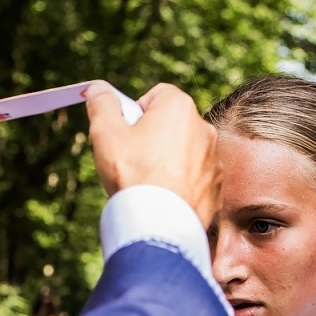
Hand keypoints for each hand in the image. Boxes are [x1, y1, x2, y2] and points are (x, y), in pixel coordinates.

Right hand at [85, 81, 220, 228]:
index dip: (136, 112)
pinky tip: (163, 200)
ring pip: (184, 153)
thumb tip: (98, 89)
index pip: (156, 95)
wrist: (160, 226)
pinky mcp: (216, 188)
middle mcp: (204, 129)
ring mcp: (214, 160)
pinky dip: (180, 186)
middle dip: (152, 138)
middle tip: (132, 161)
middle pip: (171, 125)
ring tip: (147, 184)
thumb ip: (101, 103)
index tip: (126, 134)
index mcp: (179, 107)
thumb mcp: (105, 131)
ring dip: (167, 162)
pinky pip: (194, 180)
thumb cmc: (133, 174)